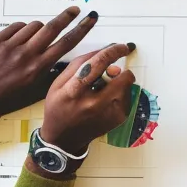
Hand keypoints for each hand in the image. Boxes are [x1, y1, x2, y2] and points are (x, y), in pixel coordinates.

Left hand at [0, 7, 97, 113]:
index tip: (89, 18)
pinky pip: (16, 27)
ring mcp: (10, 46)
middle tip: (74, 10)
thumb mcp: (37, 89)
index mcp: (39, 67)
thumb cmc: (9, 96)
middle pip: (52, 27)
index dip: (82, 28)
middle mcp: (26, 55)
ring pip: (34, 26)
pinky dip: (22, 30)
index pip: (66, 42)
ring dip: (40, 28)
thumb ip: (54, 73)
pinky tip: (21, 39)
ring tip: (36, 37)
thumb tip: (69, 60)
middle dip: (67, 16)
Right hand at [39, 42, 137, 157]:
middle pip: (122, 77)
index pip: (97, 65)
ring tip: (103, 90)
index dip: (112, 52)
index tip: (121, 46)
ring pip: (127, 86)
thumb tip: (103, 52)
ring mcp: (108, 113)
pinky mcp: (118, 119)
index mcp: (74, 92)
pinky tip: (106, 100)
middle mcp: (93, 103)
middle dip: (121, 70)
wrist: (63, 139)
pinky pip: (127, 97)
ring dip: (119, 82)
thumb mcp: (58, 83)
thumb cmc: (59, 107)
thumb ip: (79, 65)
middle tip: (114, 69)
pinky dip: (120, 94)